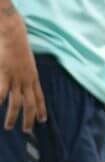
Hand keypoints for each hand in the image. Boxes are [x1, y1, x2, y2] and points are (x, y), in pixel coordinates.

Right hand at [0, 9, 43, 132]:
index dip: (40, 108)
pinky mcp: (4, 73)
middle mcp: (27, 78)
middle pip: (30, 102)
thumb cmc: (17, 43)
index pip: (39, 96)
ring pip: (16, 102)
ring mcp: (15, 77)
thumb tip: (21, 79)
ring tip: (10, 127)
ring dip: (13, 116)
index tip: (42, 120)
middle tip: (27, 131)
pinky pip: (1, 93)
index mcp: (33, 75)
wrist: (12, 31)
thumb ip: (23, 71)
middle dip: (29, 118)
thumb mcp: (24, 59)